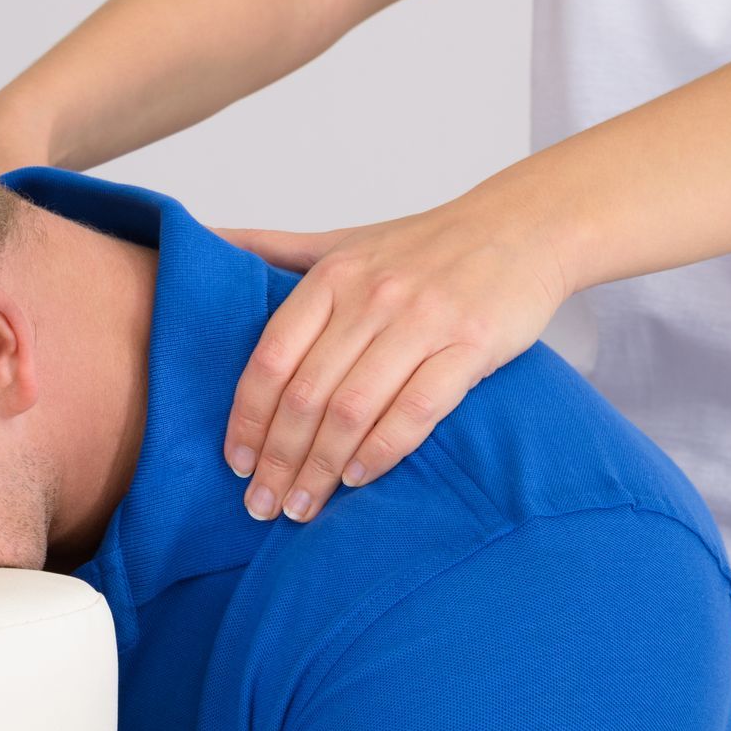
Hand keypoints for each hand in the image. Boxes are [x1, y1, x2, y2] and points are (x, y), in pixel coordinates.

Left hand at [219, 201, 571, 521]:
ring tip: (302, 506)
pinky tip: (359, 479)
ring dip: (321, 467)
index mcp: (333, 276)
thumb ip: (274, 248)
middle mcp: (372, 297)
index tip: (235, 463)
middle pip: (306, 394)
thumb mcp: (344, 240)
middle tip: (261, 505)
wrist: (527, 224)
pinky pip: (417, 410)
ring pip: (354, 408)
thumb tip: (203, 240)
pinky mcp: (473, 344)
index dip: (247, 417)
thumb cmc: (426, 245)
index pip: (270, 358)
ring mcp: (423, 320)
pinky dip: (382, 451)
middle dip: (277, 458)